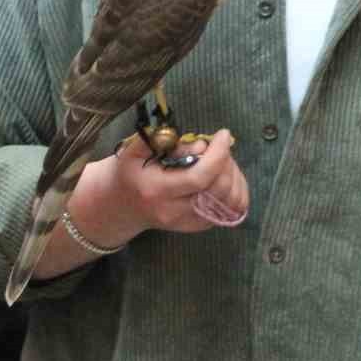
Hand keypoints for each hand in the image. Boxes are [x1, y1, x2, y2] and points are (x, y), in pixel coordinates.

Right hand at [103, 129, 248, 236]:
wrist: (123, 205)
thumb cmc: (130, 172)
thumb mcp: (134, 150)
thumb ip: (160, 140)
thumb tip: (198, 144)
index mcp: (158, 191)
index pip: (198, 178)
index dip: (217, 155)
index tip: (222, 135)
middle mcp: (175, 212)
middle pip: (218, 189)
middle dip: (226, 162)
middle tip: (220, 145)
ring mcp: (189, 223)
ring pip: (229, 201)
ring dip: (234, 175)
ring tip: (222, 159)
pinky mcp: (199, 226)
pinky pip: (231, 210)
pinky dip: (236, 190)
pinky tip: (226, 174)